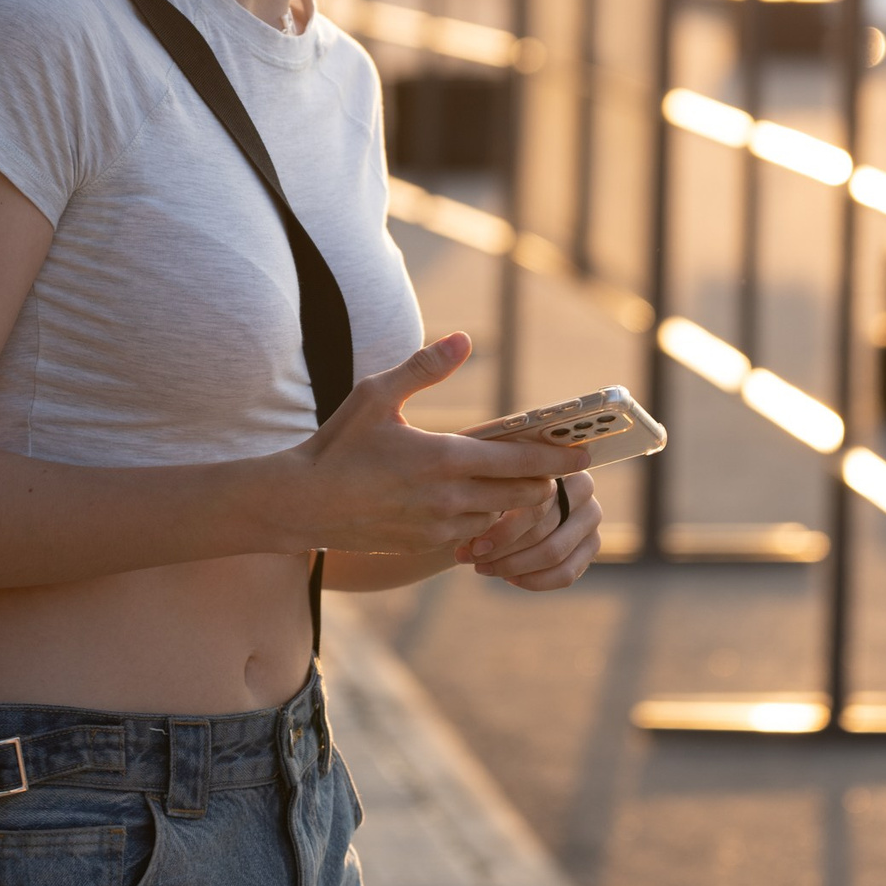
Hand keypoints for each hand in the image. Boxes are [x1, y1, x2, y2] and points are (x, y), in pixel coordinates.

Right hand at [273, 333, 588, 555]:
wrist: (301, 505)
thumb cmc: (338, 445)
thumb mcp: (377, 395)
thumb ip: (425, 367)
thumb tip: (464, 340)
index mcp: (443, 457)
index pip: (520, 460)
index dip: (559, 457)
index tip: (585, 451)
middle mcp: (449, 497)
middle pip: (523, 494)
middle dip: (542, 479)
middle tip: (549, 461)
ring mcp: (439, 527)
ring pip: (502, 514)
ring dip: (513, 498)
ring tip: (513, 477)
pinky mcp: (426, 545)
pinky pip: (475, 532)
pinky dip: (485, 516)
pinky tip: (474, 498)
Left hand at [457, 469, 601, 590]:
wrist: (515, 492)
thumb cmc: (497, 481)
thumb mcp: (491, 479)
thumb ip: (489, 495)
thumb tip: (473, 539)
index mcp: (560, 464)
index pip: (536, 505)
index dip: (502, 530)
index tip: (474, 543)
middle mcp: (584, 488)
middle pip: (542, 530)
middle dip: (503, 550)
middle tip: (473, 558)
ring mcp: (591, 518)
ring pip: (553, 553)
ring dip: (514, 566)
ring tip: (484, 568)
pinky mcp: (593, 545)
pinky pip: (566, 573)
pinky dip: (535, 580)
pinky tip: (510, 578)